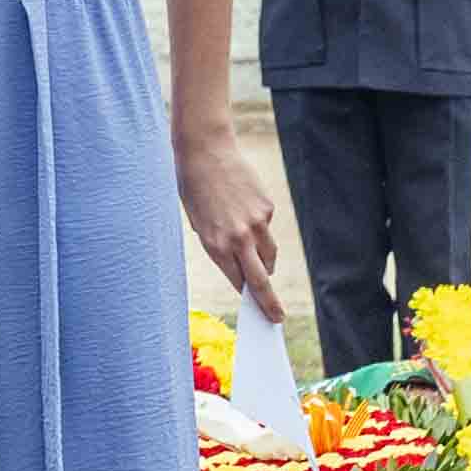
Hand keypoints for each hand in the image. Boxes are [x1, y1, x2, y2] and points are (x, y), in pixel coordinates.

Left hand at [176, 117, 283, 316]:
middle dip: (269, 303)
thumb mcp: (197, 224)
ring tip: (256, 259)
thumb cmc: (193, 189)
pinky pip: (266, 228)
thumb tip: (239, 265)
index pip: (238, 282)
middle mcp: (239, 238)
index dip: (247, 298)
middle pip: (260, 280)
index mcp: (215, 246)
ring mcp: (257, 223)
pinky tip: (242, 209)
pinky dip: (258, 227)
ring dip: (265, 263)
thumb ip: (218, 246)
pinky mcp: (268, 208)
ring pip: (269, 255)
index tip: (257, 313)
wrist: (205, 151)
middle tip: (276, 319)